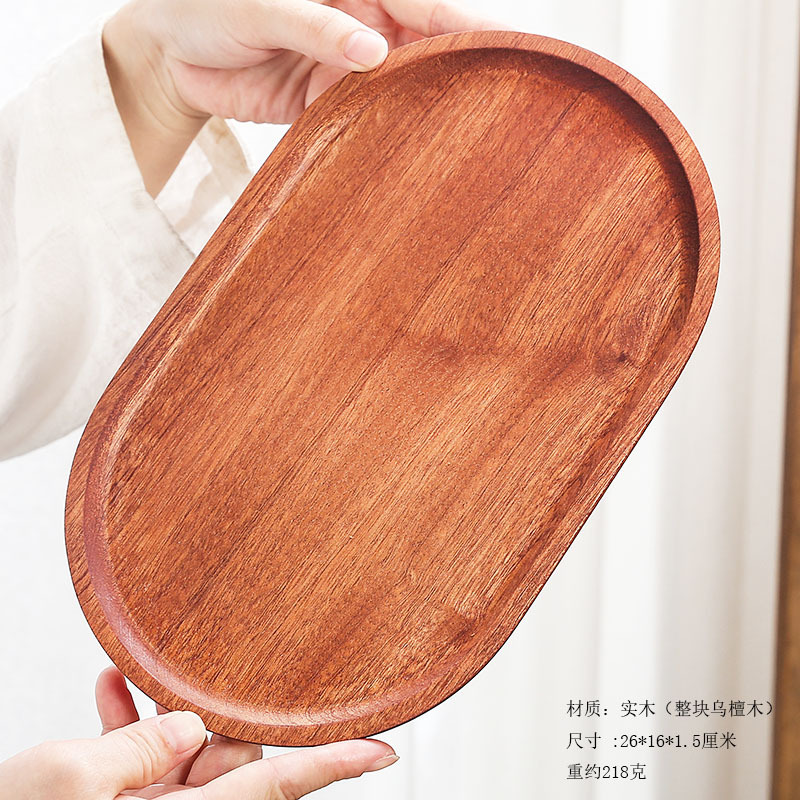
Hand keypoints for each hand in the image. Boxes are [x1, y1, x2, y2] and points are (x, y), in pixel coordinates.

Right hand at [0, 666, 397, 798]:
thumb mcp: (70, 783)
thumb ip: (140, 751)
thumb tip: (187, 729)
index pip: (276, 788)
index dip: (334, 767)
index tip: (385, 751)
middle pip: (225, 757)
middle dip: (214, 712)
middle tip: (202, 672)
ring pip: (179, 751)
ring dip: (160, 711)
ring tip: (137, 675)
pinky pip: (138, 760)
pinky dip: (126, 724)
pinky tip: (110, 689)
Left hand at [101, 0, 501, 193]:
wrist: (167, 54)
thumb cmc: (207, 5)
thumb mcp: (261, 7)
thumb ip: (317, 27)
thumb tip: (376, 51)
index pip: (424, 6)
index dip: (466, 25)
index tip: (507, 47)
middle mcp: (358, 27)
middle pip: (421, 52)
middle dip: (455, 76)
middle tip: (498, 111)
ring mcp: (344, 70)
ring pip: (396, 92)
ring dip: (419, 114)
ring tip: (455, 143)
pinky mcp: (325, 105)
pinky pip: (361, 123)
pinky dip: (378, 139)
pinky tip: (397, 157)